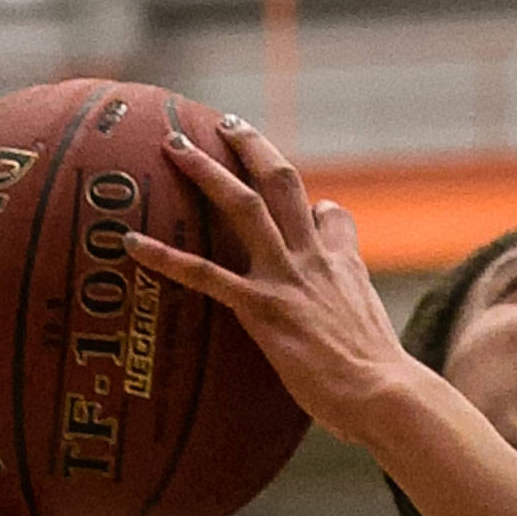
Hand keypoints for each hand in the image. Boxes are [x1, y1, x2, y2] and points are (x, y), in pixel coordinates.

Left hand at [122, 119, 415, 446]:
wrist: (384, 392)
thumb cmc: (382, 380)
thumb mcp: (375, 332)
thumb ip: (356, 314)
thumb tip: (347, 319)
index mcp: (344, 265)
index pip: (331, 216)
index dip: (315, 206)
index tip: (304, 204)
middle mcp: (314, 259)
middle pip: (283, 183)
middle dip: (252, 147)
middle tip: (226, 123)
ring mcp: (286, 279)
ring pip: (243, 206)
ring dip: (207, 171)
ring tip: (174, 145)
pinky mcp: (263, 309)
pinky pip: (206, 275)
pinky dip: (166, 256)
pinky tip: (132, 243)